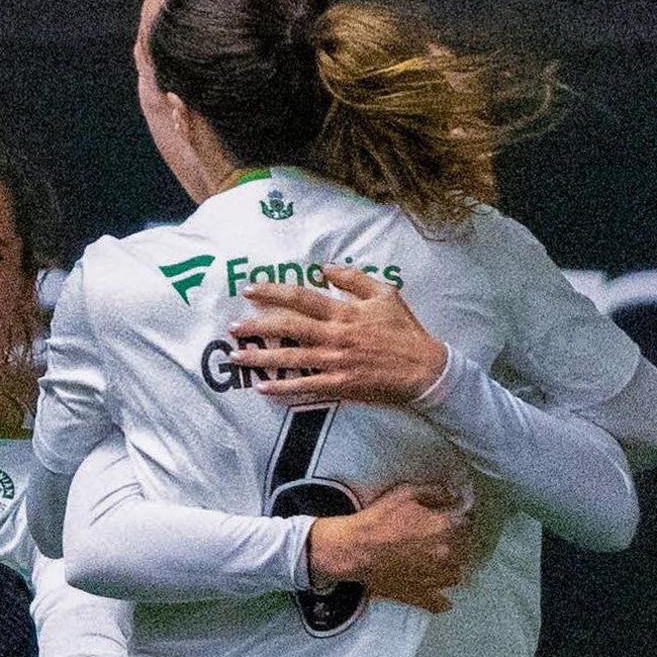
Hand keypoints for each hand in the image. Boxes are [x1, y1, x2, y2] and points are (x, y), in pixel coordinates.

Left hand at [228, 265, 447, 404]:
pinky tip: (262, 388)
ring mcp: (335, 361)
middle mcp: (334, 335)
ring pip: (289, 358)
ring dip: (260, 357)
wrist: (424, 369)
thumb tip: (326, 268)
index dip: (273, 292)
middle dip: (256, 326)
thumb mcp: (385, 294)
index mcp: (344, 312)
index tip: (250, 290)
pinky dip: (282, 388)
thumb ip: (354, 279)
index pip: (301, 297)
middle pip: (287, 327)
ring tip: (236, 356)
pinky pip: (304, 386)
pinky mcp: (339, 384)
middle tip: (232, 326)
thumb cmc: (405, 330)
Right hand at [307, 483, 471, 612]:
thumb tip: (455, 494)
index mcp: (445, 528)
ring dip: (451, 568)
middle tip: (441, 539)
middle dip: (457, 544)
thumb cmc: (378, 519)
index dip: (460, 520)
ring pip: (456, 575)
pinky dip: (442, 600)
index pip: (468, 524)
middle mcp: (447, 554)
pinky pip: (440, 603)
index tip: (453, 518)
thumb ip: (435, 491)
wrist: (354, 549)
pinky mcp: (420, 594)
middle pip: (465, 550)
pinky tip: (438, 594)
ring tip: (439, 563)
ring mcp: (435, 578)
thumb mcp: (405, 493)